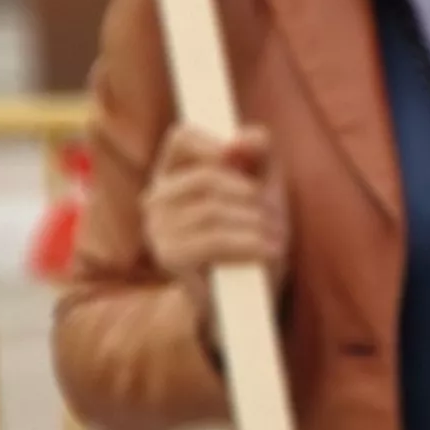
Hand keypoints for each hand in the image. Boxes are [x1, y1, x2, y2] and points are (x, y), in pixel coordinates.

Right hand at [138, 124, 286, 327]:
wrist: (246, 292)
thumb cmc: (252, 229)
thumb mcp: (262, 183)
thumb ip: (258, 152)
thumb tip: (241, 141)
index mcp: (173, 173)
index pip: (181, 137)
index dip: (213, 142)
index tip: (241, 159)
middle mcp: (156, 198)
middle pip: (207, 176)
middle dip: (251, 194)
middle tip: (273, 215)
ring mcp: (158, 229)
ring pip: (214, 210)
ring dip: (255, 223)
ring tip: (272, 238)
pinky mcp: (170, 256)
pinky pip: (213, 240)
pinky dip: (248, 244)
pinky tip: (266, 252)